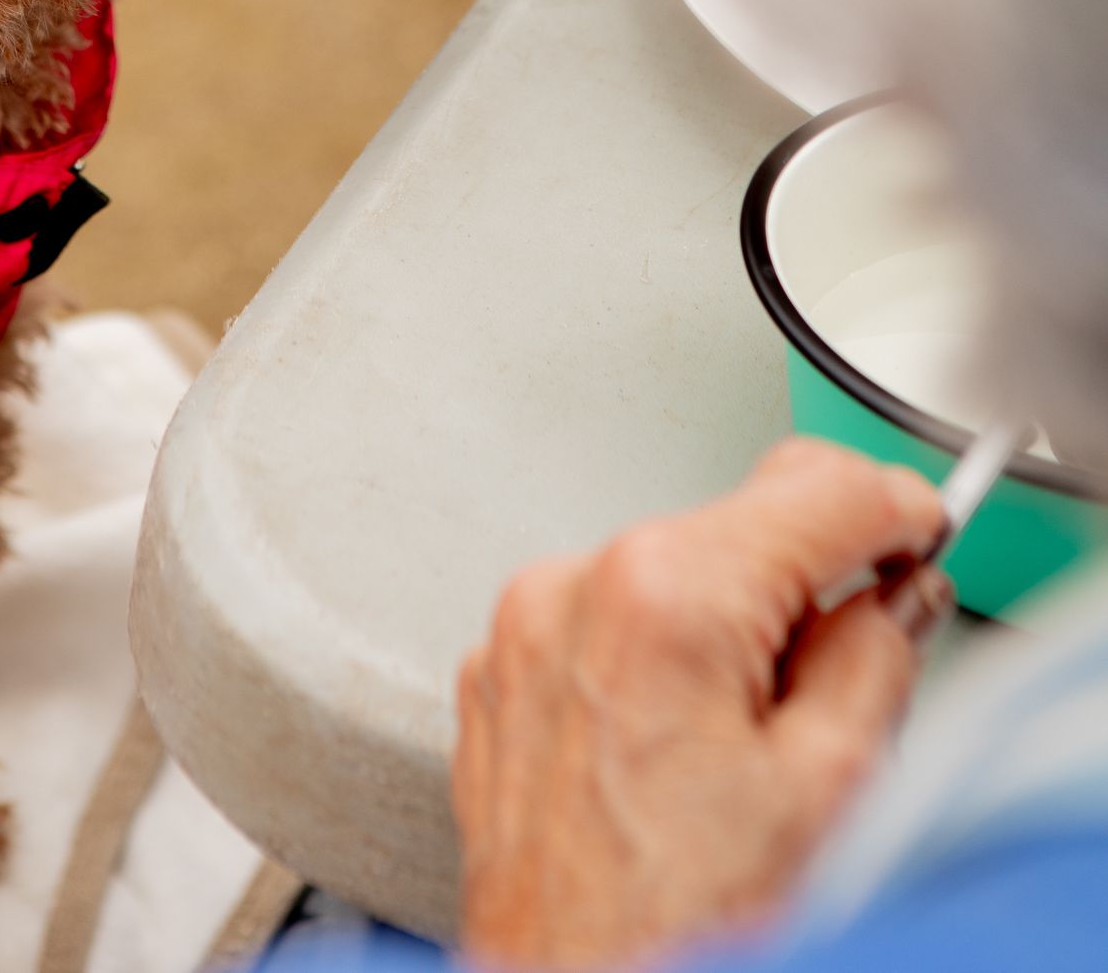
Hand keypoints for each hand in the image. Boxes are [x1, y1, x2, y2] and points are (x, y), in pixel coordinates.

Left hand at [453, 439, 948, 969]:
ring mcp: (524, 635)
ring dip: (722, 632)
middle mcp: (574, 589)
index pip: (812, 489)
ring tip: (736, 756)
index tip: (917, 528)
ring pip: (666, 578)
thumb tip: (892, 595)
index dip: (888, 509)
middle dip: (801, 588)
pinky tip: (672, 761)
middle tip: (833, 686)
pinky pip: (600, 632)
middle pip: (733, 529)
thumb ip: (874, 659)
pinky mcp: (500, 680)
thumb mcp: (828, 791)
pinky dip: (650, 668)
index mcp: (665, 596)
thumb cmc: (677, 931)